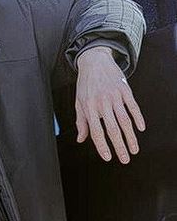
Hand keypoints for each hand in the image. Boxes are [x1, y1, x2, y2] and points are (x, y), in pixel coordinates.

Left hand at [75, 46, 145, 163]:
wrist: (94, 61)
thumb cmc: (85, 85)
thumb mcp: (78, 102)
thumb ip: (81, 122)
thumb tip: (81, 139)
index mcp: (89, 108)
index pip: (96, 131)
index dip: (102, 146)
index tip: (108, 158)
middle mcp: (102, 103)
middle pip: (113, 129)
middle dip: (120, 146)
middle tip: (125, 159)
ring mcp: (114, 96)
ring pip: (125, 120)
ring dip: (131, 137)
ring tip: (134, 149)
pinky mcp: (125, 89)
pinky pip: (133, 107)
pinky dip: (138, 118)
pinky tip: (141, 129)